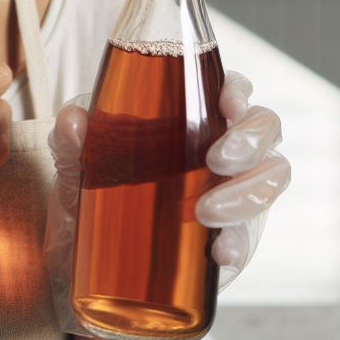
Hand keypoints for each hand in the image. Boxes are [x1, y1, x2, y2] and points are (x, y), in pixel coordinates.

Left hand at [44, 70, 292, 336]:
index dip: (238, 90)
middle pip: (266, 129)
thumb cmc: (90, 184)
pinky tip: (219, 251)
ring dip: (246, 194)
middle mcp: (220, 147)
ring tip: (205, 212)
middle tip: (215, 161)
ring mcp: (230, 190)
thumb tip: (73, 119)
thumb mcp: (74, 160)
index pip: (230, 89)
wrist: (83, 250)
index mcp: (188, 115)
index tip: (226, 102)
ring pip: (270, 178)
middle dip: (250, 142)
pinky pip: (250, 235)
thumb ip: (69, 139)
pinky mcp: (228, 235)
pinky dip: (239, 242)